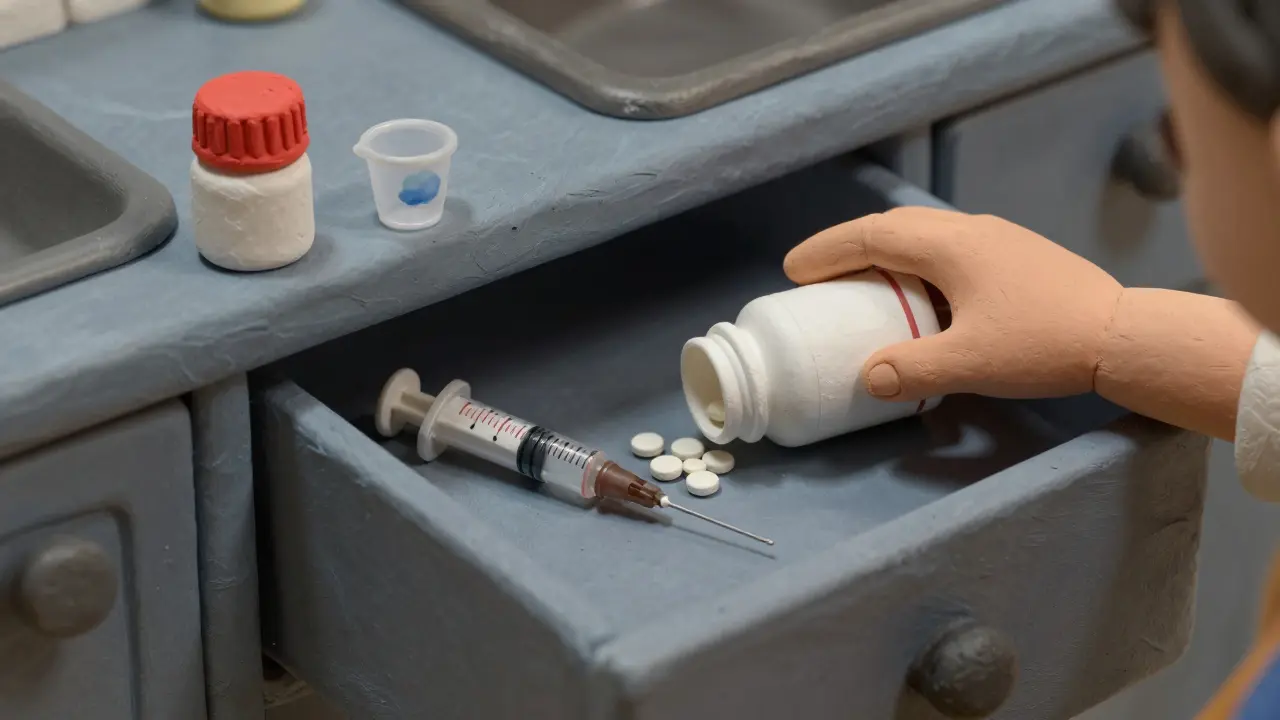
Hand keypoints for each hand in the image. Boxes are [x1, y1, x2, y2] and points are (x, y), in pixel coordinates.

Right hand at [783, 207, 1122, 401]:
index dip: (827, 252)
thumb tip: (867, 377)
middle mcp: (970, 230)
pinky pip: (946, 246)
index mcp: (951, 247)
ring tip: (860, 281)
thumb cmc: (1043, 343)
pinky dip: (914, 261)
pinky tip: (919, 292)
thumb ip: (911, 370)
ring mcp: (996, 238)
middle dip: (848, 246)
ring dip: (883, 251)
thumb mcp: (970, 364)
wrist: (1122, 335)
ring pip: (923, 233)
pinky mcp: (1015, 254)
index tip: (794, 271)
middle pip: (894, 226)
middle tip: (816, 274)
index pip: (872, 236)